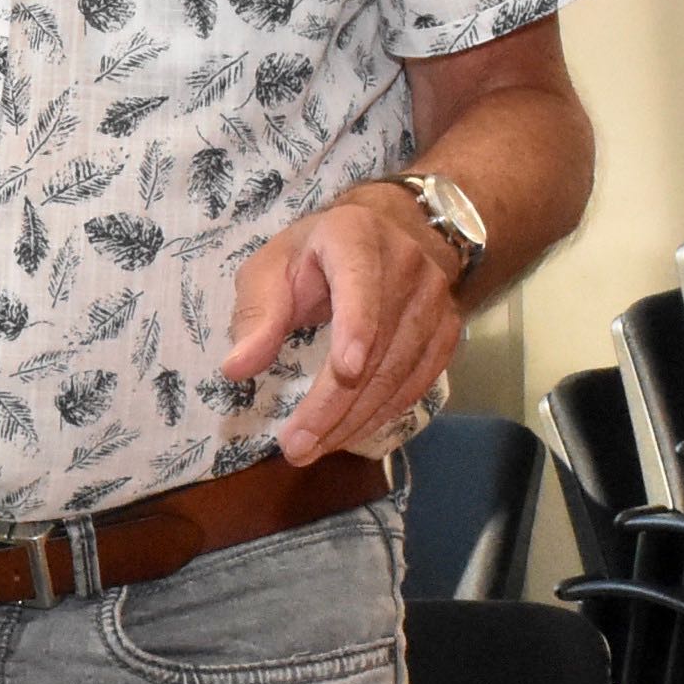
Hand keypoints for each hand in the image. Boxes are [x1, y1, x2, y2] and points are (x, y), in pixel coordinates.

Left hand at [222, 187, 465, 467]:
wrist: (381, 235)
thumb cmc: (312, 255)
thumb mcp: (271, 269)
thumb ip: (257, 314)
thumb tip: (236, 369)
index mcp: (357, 237)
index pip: (361, 283)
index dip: (357, 326)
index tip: (345, 370)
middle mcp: (407, 264)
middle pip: (378, 344)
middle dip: (335, 403)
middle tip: (296, 446)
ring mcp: (434, 299)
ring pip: (400, 371)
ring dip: (355, 419)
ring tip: (313, 449)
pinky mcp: (447, 330)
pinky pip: (418, 382)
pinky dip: (383, 415)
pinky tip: (348, 435)